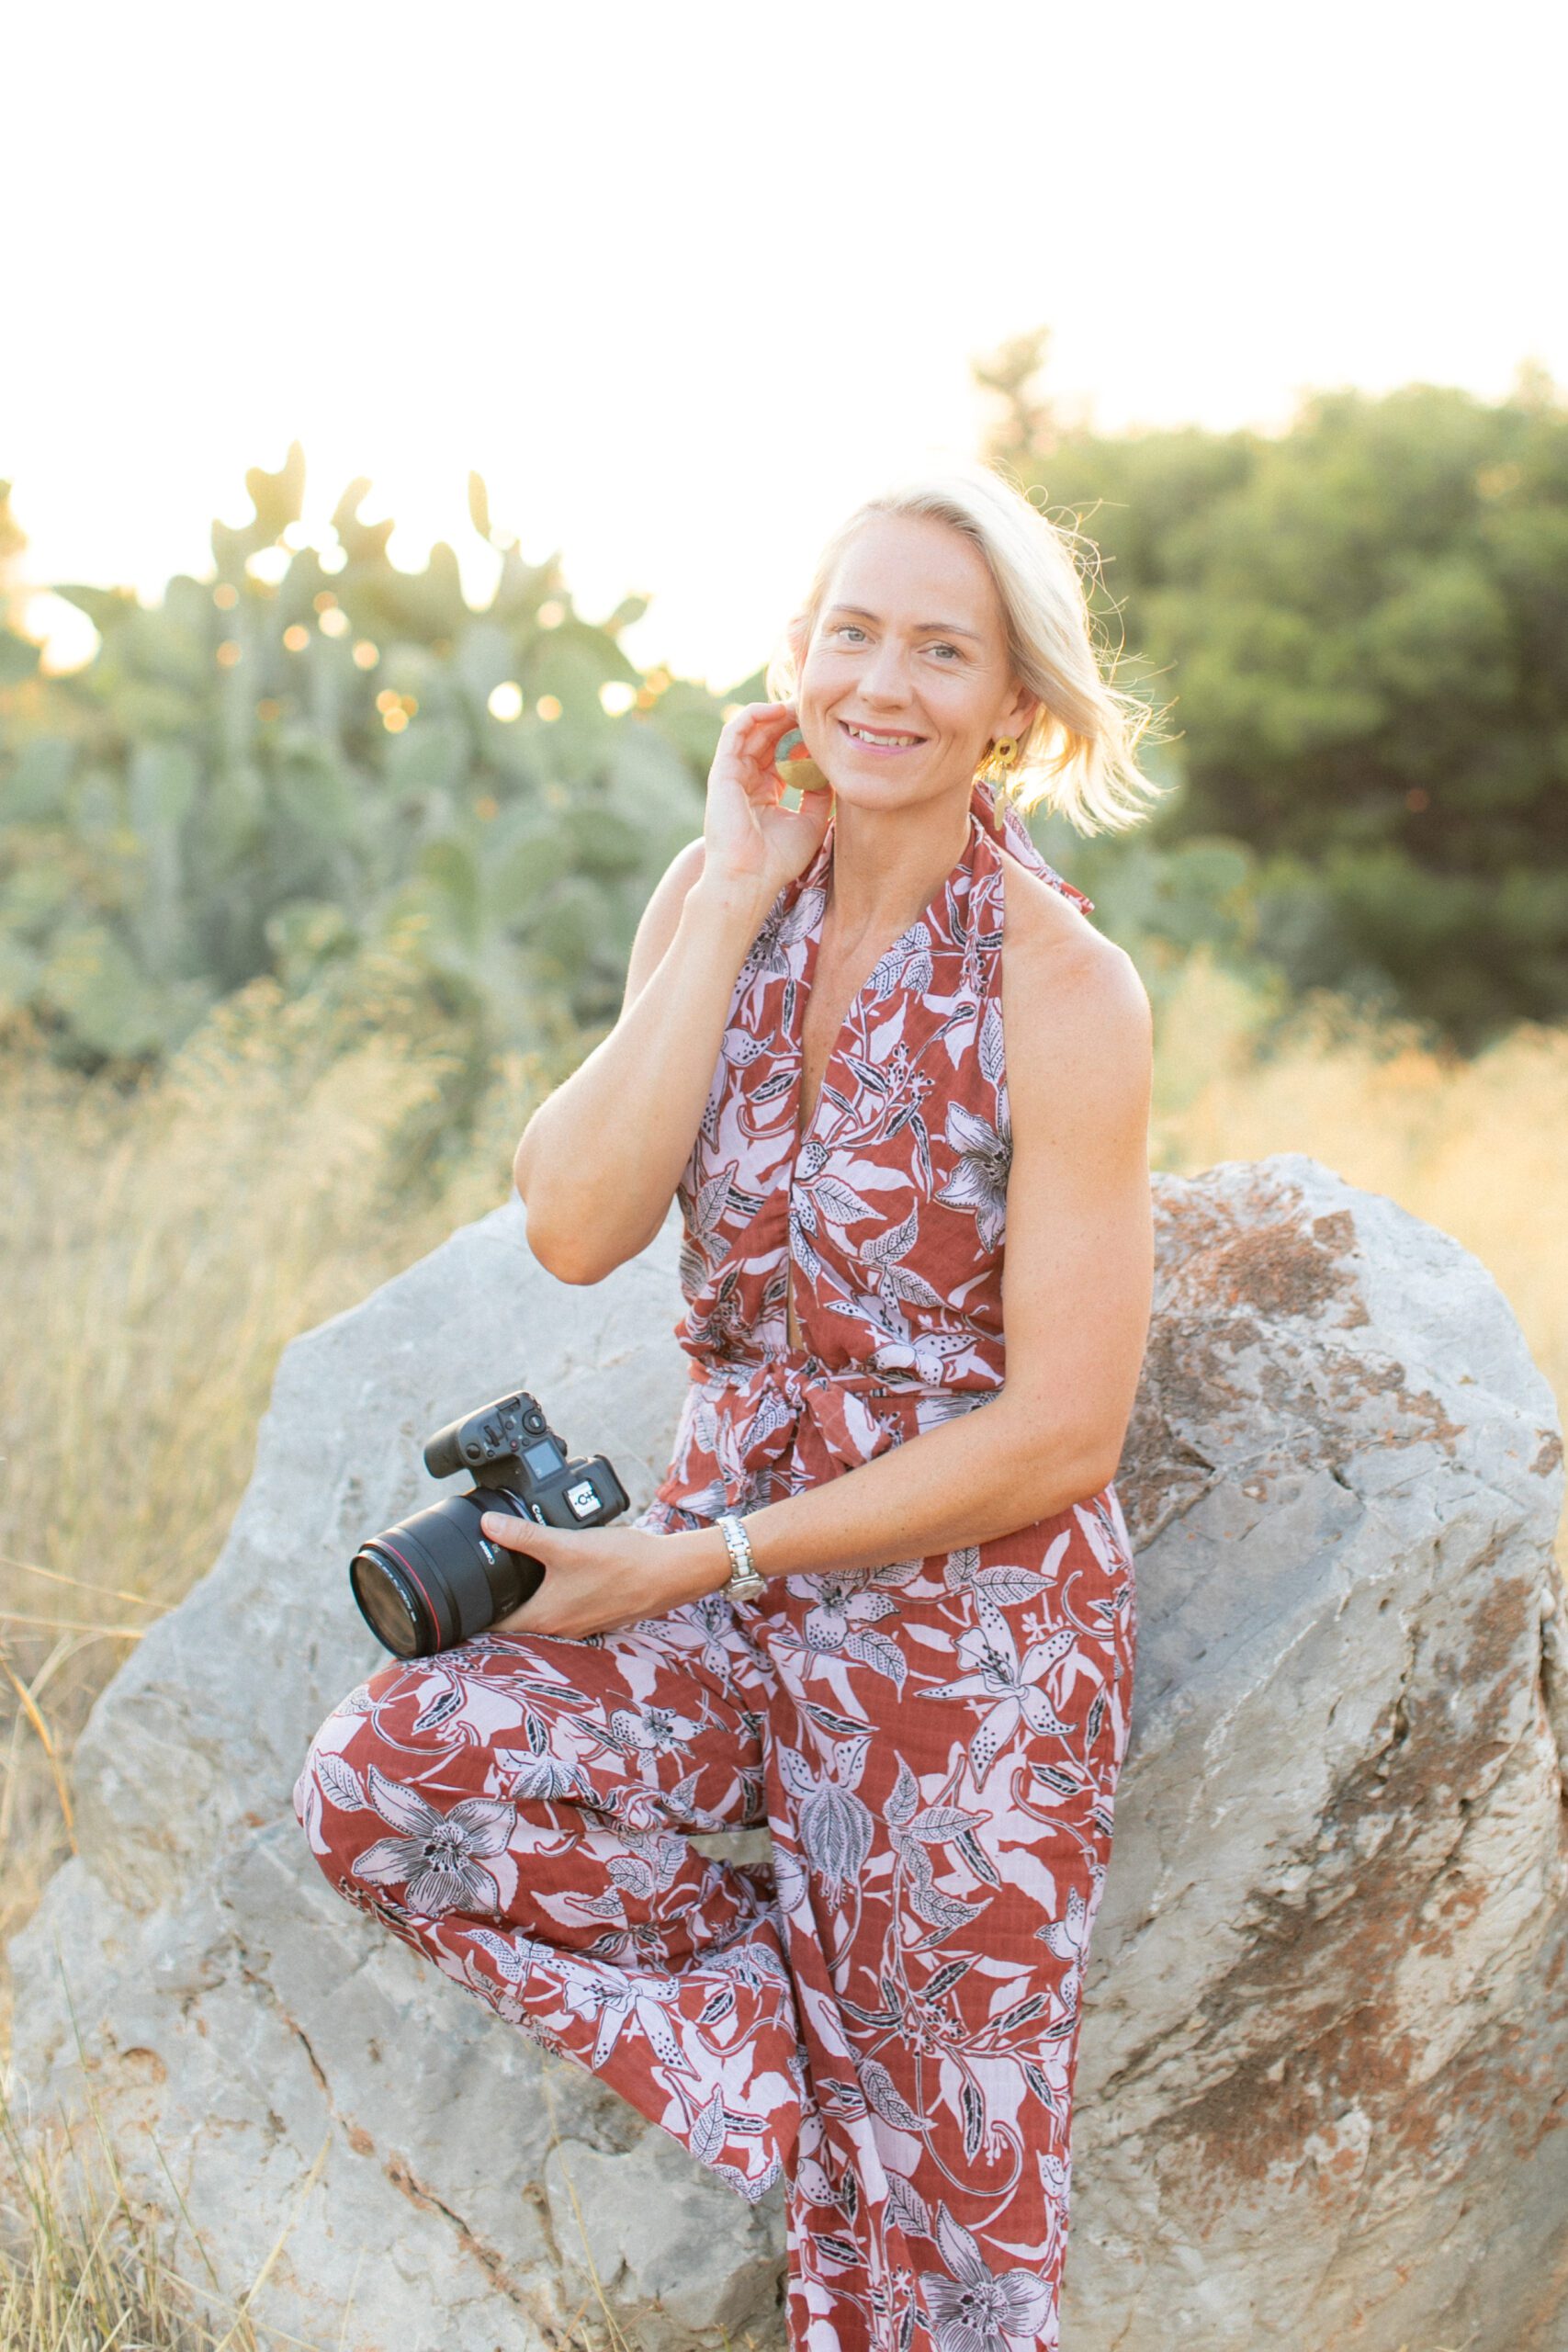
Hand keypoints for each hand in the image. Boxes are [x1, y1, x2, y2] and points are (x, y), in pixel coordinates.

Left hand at [478, 1512, 729, 1640]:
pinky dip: (553, 1598)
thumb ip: (523, 1534)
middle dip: (497, 1606)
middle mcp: (560, 1629)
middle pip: (515, 1624)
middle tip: (479, 1584)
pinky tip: (557, 1576)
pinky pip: (564, 1611)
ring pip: (541, 1617)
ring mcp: (580, 1626)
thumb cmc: (621, 1562)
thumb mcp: (565, 1543)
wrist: (670, 1573)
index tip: (456, 1606)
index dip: (473, 1617)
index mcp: (544, 1618)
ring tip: (512, 1579)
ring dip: (526, 1602)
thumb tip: (488, 1524)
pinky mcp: (596, 1615)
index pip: (493, 1628)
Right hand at [700, 700, 834, 903]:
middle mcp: (745, 783)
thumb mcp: (811, 822)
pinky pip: (734, 732)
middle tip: (813, 710)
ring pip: (751, 732)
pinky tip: (776, 710)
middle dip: (789, 723)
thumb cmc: (778, 859)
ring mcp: (731, 777)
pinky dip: (753, 716)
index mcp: (763, 795)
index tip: (824, 731)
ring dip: (774, 715)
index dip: (801, 741)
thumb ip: (819, 794)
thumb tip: (831, 771)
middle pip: (767, 741)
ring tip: (798, 706)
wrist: (751, 877)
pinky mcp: (722, 772)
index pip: (782, 757)